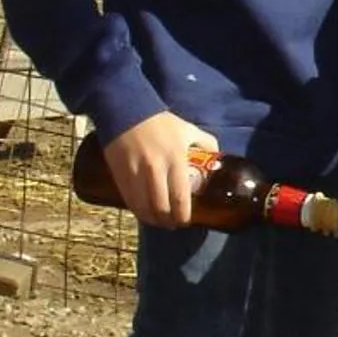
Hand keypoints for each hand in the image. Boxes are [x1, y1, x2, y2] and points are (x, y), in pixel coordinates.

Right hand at [102, 112, 219, 227]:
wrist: (126, 112)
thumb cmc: (161, 123)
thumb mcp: (188, 129)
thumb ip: (206, 143)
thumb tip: (217, 159)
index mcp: (175, 160)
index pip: (180, 197)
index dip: (183, 215)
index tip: (187, 221)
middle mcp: (155, 170)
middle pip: (161, 208)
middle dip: (169, 221)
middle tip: (174, 224)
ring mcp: (135, 174)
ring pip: (143, 208)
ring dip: (153, 220)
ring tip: (160, 222)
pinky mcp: (120, 175)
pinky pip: (129, 201)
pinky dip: (138, 211)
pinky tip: (144, 214)